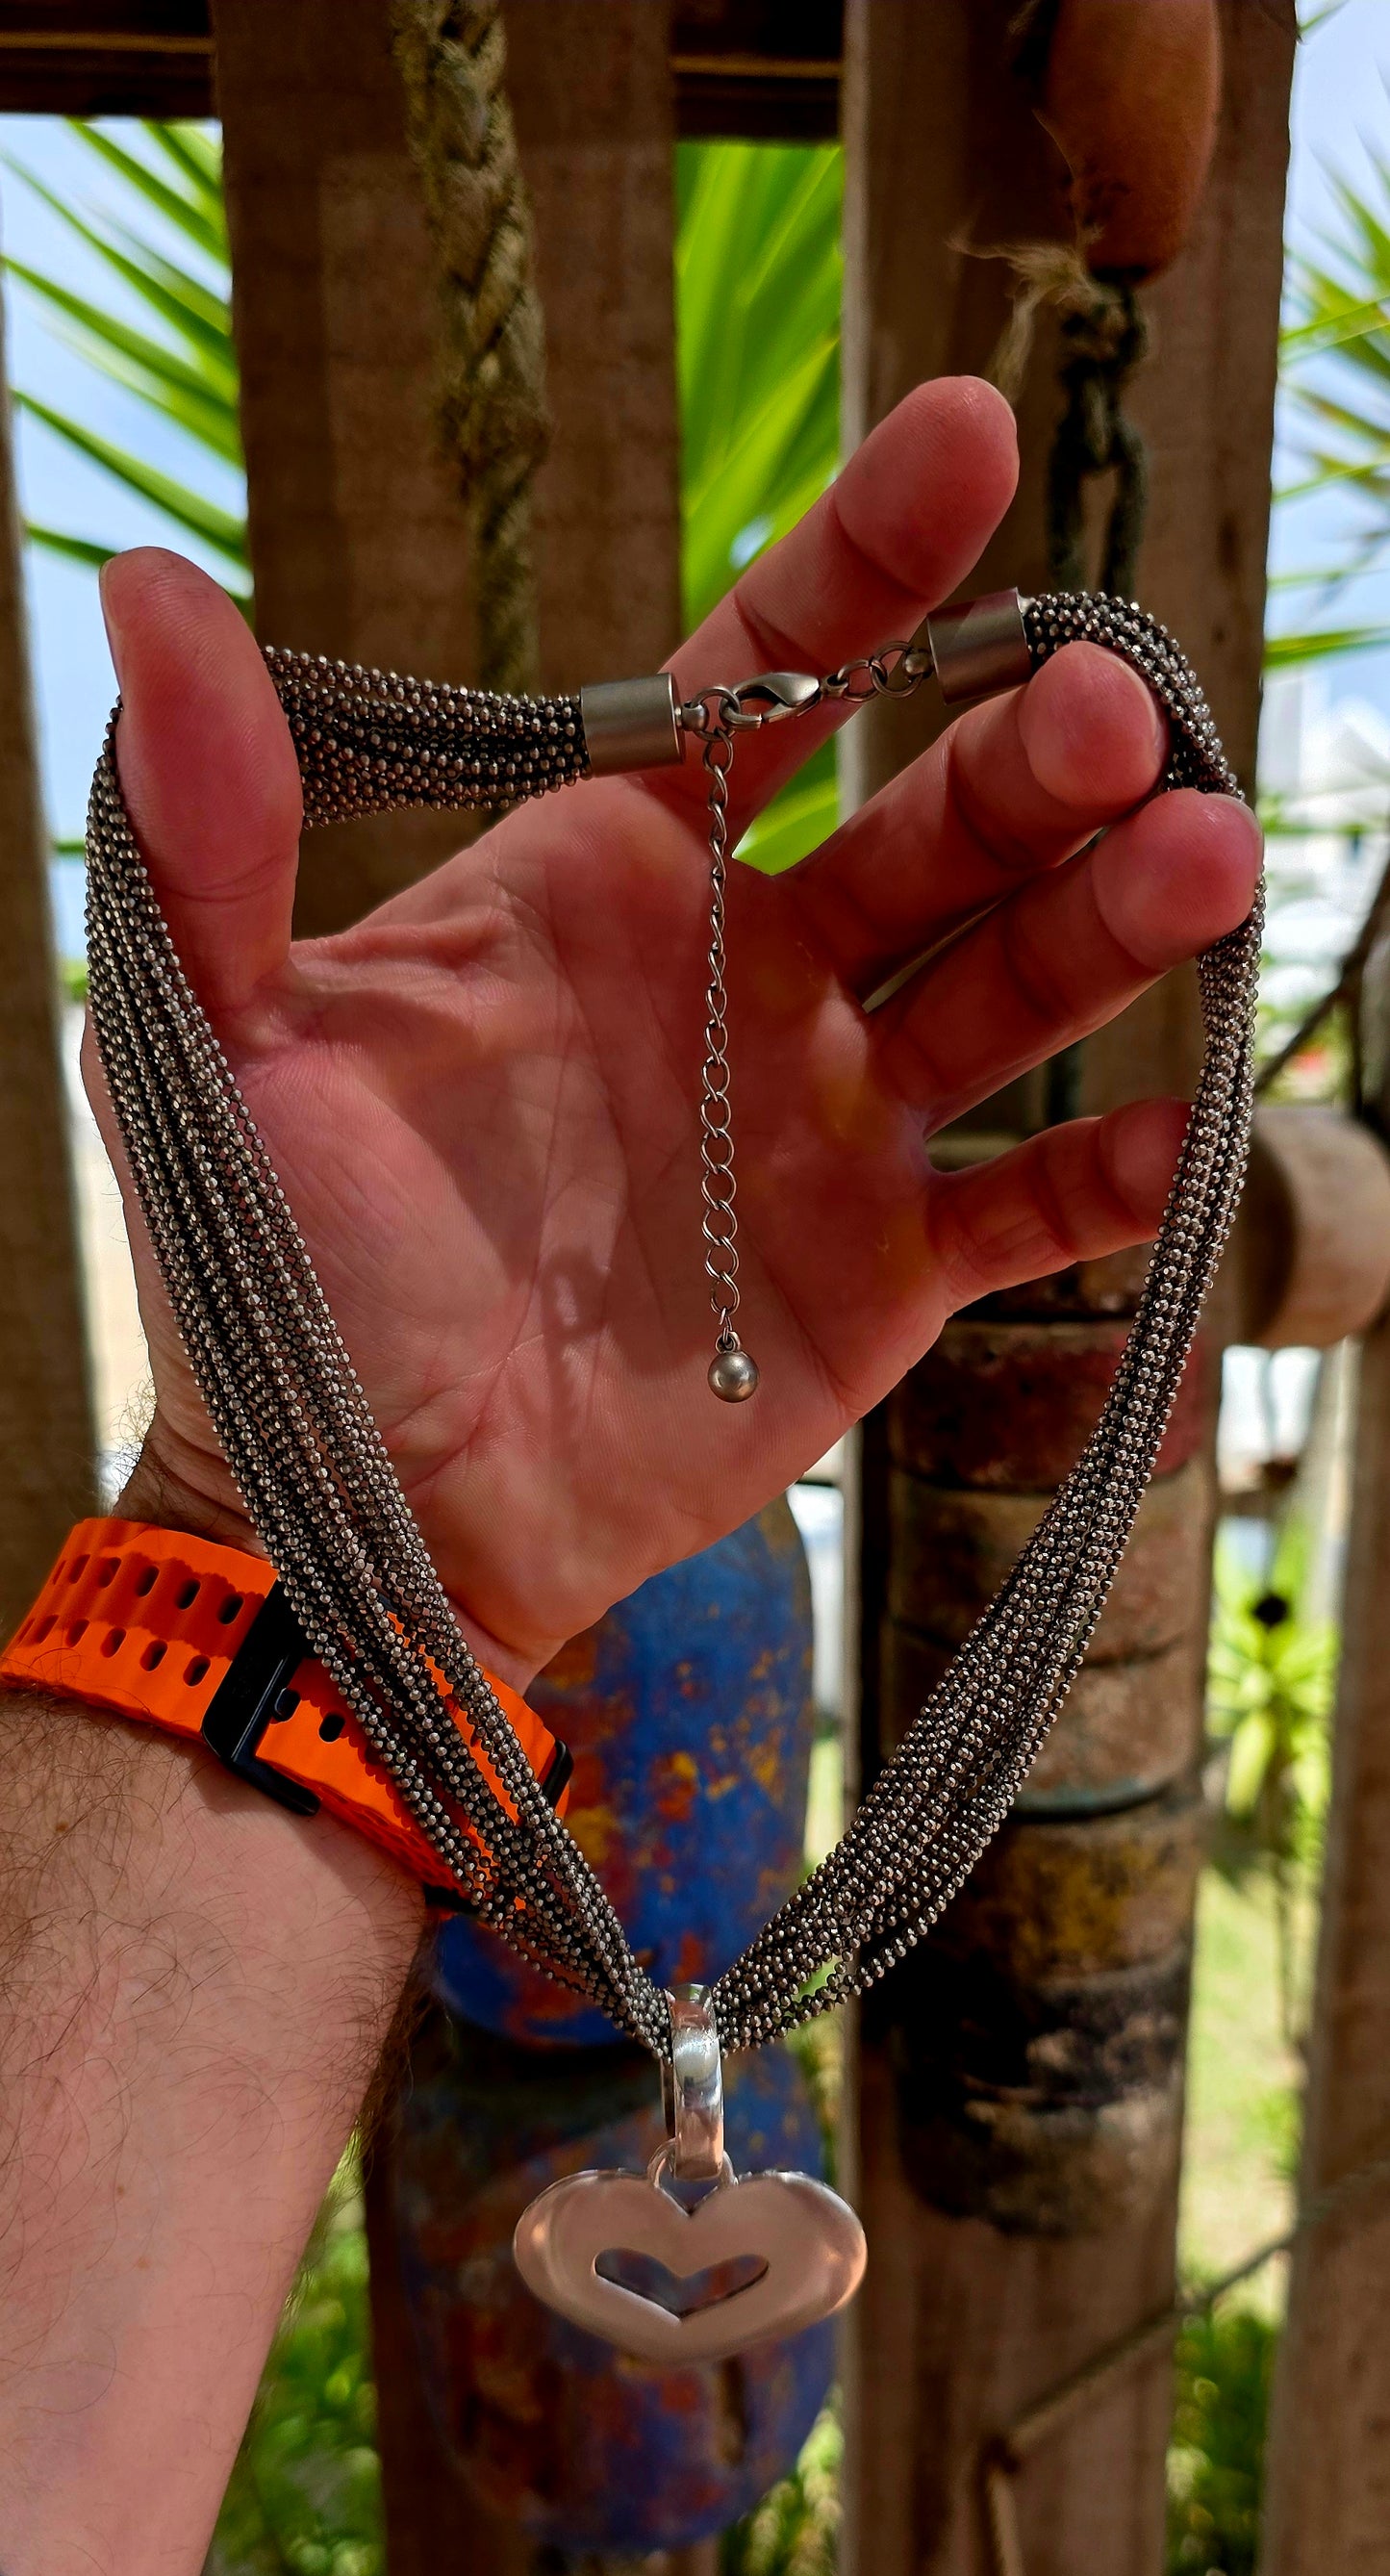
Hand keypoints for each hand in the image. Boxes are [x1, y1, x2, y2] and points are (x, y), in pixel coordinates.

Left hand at [93, 377, 1259, 1686]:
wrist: (360, 1526)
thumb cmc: (282, 1279)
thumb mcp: (219, 1040)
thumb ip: (215, 825)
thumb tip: (144, 585)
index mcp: (607, 878)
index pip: (759, 684)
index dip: (864, 566)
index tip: (965, 439)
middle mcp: (744, 974)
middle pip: (930, 822)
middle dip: (1028, 757)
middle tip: (1103, 719)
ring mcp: (829, 1123)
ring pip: (1009, 986)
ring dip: (1111, 921)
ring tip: (1201, 862)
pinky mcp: (886, 1275)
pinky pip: (1030, 1210)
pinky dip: (1113, 1174)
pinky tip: (1176, 1123)